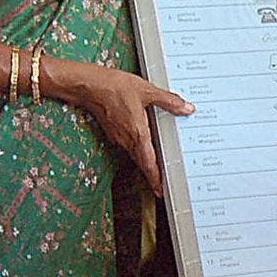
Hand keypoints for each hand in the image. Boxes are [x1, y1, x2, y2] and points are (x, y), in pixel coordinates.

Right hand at [47, 58, 191, 194]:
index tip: (160, 190)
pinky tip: (141, 144)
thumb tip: (187, 108)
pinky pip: (127, 146)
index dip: (155, 178)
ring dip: (144, 163)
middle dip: (151, 175)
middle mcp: (127, 139)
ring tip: (154, 169)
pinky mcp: (113, 131)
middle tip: (160, 186)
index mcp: (138, 133)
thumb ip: (168, 101)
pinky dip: (136, 150)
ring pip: (134, 155)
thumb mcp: (147, 91)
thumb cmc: (115, 87)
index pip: (149, 162)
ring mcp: (118, 137)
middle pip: (141, 163)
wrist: (89, 86)